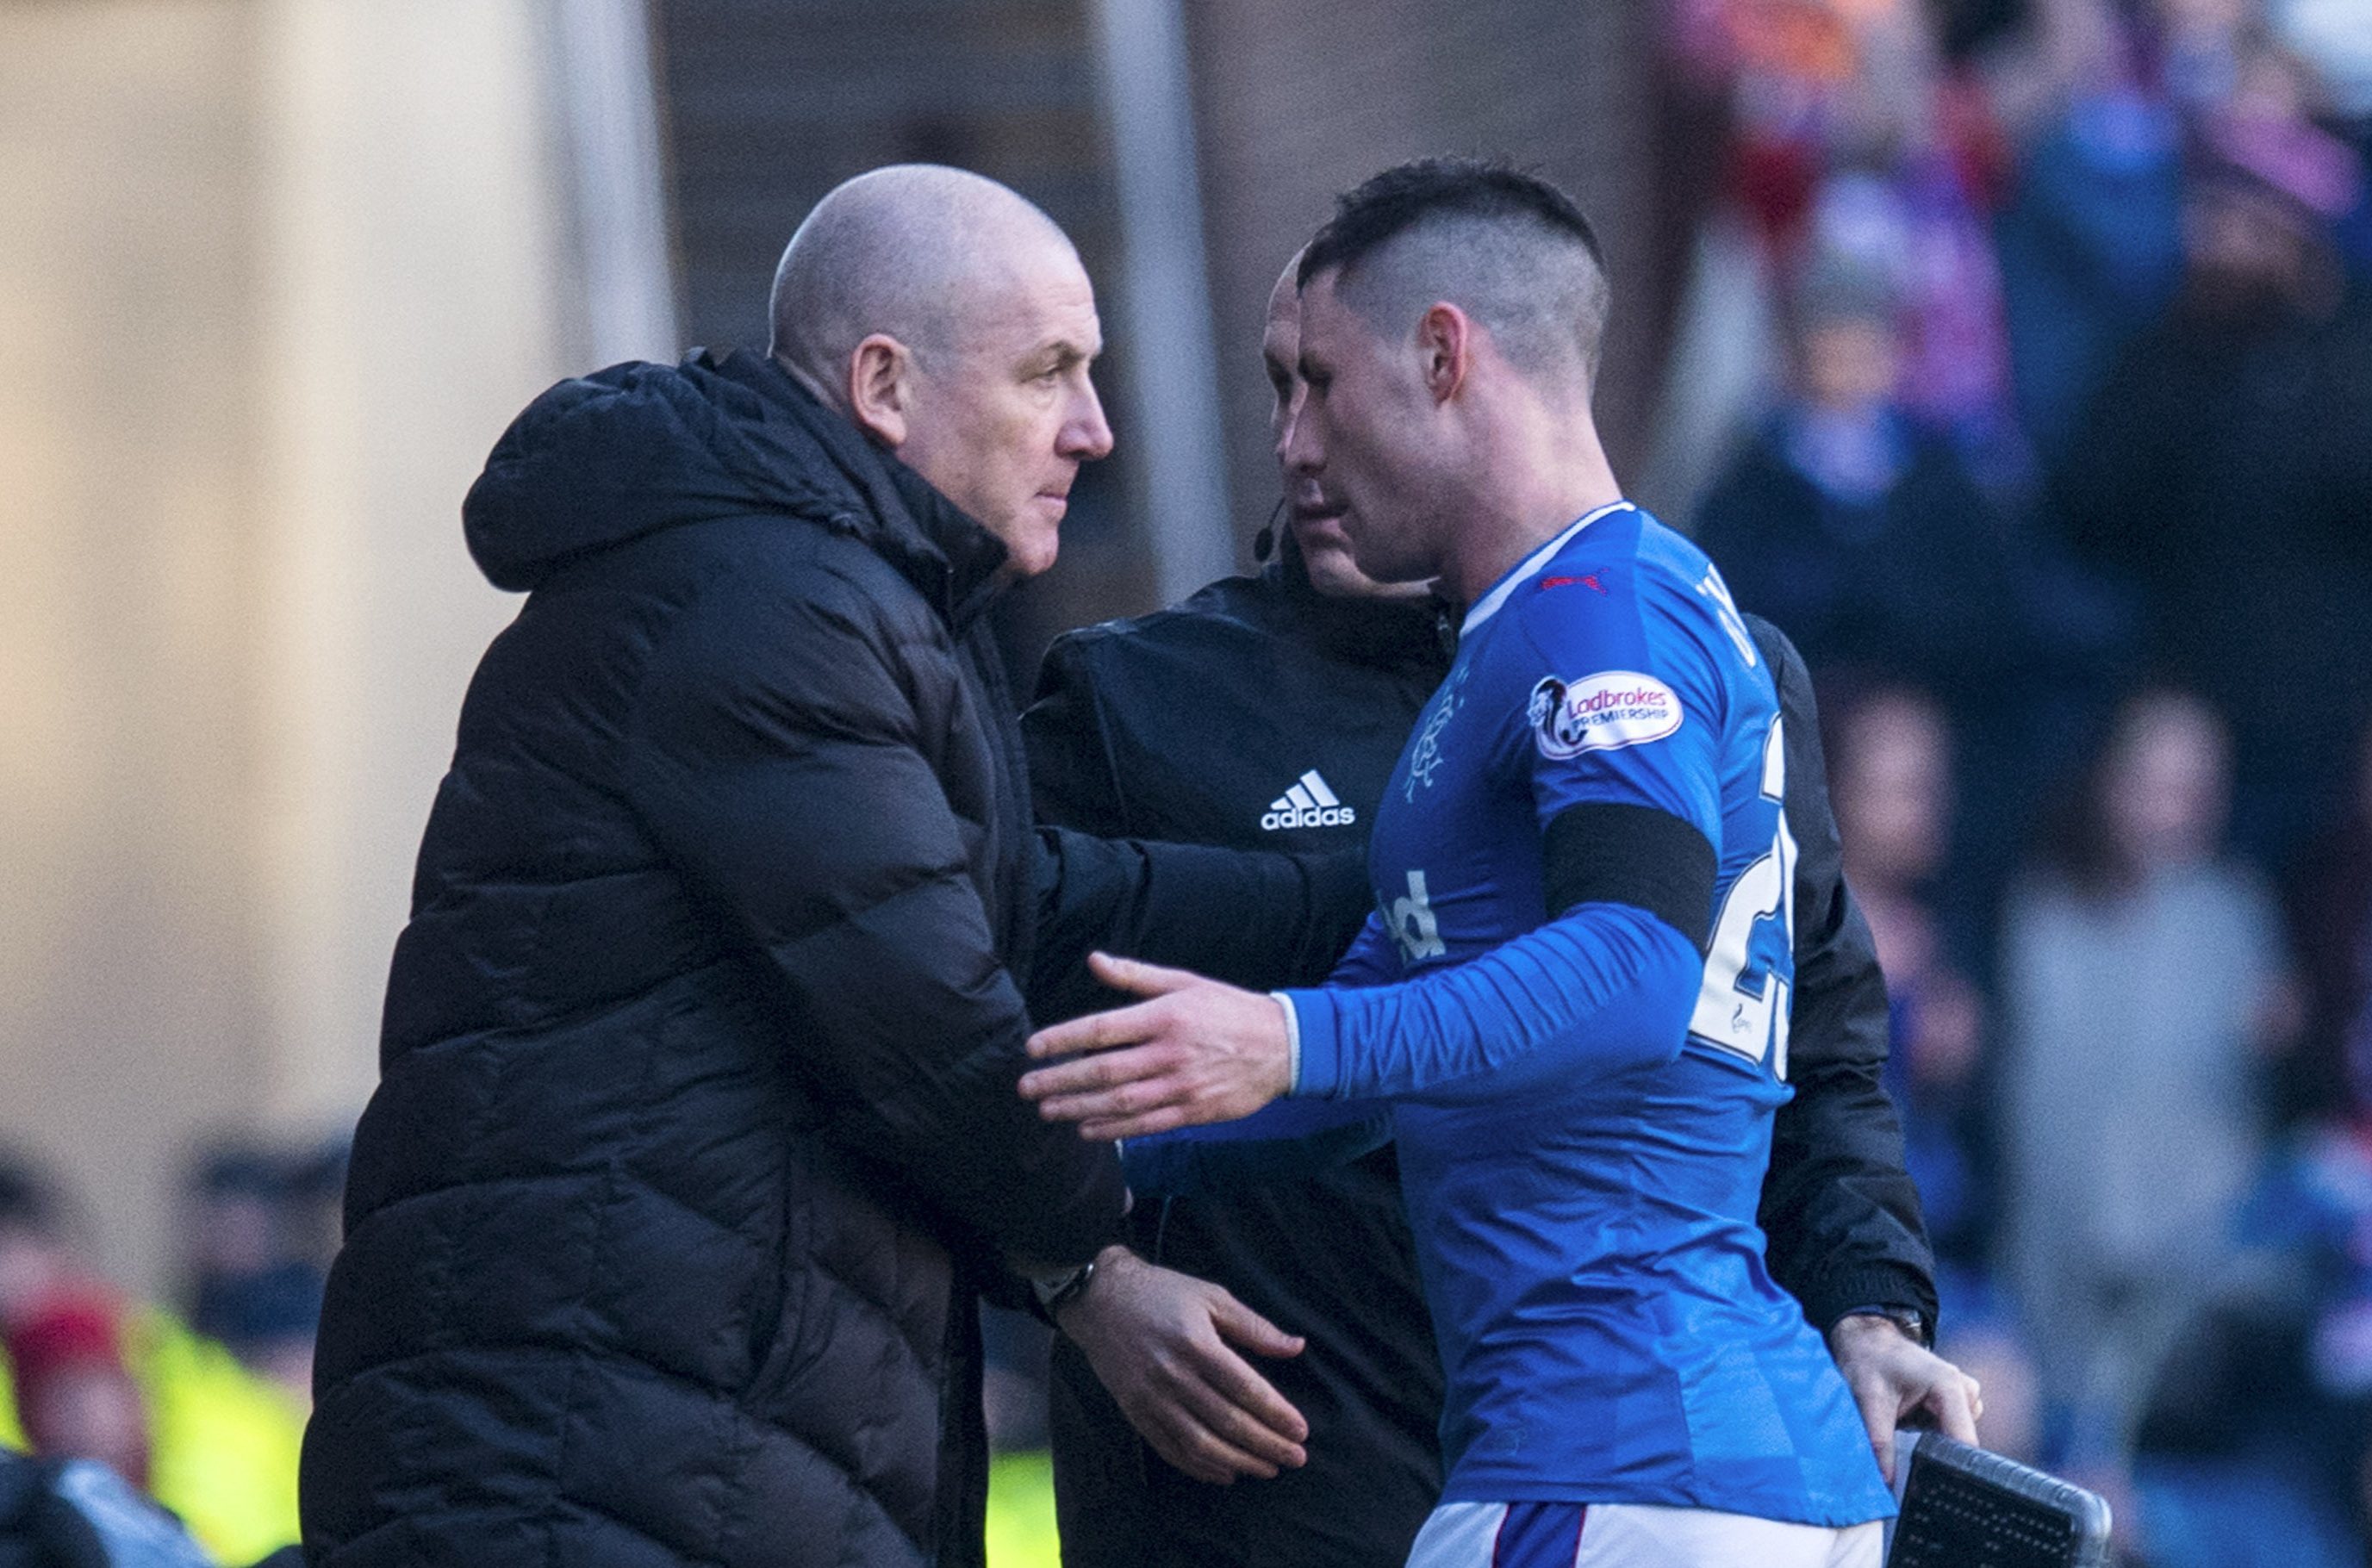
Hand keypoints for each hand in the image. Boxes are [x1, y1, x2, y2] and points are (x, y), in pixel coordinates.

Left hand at [1021, 953, 1292, 1139]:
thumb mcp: (1184, 982)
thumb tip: (1093, 959)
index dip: (1062, 1040)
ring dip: (1078, 1108)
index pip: (1101, 1028)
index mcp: (1164, 1016)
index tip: (1032, 1049)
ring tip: (1048, 1110)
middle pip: (1103, 1071)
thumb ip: (1134, 976)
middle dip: (1059, 1081)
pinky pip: (1145, 1125)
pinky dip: (1112, 1130)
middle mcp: (1169, 1052)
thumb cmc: (1228, 1008)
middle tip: (1026, 1087)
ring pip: (1119, 1102)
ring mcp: (1181, 1085)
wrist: (1283, 1046)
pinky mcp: (1193, 1111)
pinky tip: (1086, 1129)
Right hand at [1055, 1245, 1309, 1484]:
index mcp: (1196, 1343)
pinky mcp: (1134, 1411)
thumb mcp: (1212, 1296)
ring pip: (1200, 1443)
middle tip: (1296, 1458)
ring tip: (1267, 1469)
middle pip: (1227, 1421)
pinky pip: (1169, 1448)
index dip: (1276, 1413)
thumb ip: (1254, 1326)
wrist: (1099, 1298)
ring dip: (1238, 1461)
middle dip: (1266, 1444)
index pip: (1245, 1388)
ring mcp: (1150, 1397)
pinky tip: (1225, 1473)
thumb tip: (1297, 1347)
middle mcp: (1173, 1374)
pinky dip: (1199, 1467)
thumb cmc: (1162, 1292)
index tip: (1301, 1431)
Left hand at [1829, 1313, 1983, 1482]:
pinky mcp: (1955, 1405)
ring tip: (1900, 1428)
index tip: (1928, 1484)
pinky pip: (1945, 1433)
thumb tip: (1888, 1480)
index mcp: (1949, 1386)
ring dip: (1926, 1443)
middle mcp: (1964, 1392)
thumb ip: (1880, 1441)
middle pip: (1958, 1444)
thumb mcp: (1869, 1400)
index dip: (1949, 1467)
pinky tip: (1907, 1423)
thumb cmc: (1869, 1360)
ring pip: (1951, 1441)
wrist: (1867, 1340)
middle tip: (1901, 1451)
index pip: (1963, 1442)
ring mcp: (1963, 1398)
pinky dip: (1926, 1435)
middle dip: (1932, 1454)